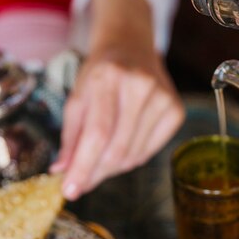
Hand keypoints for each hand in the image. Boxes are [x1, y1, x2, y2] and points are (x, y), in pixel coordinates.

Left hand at [50, 0, 184, 199]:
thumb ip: (70, 136)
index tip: (70, 191)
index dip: (83, 167)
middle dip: (95, 173)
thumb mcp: (77, 96)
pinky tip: (122, 146)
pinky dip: (132, 158)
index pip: (98, 134)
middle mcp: (140, 86)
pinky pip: (150, 151)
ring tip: (99, 159)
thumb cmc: (100, 74)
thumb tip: (62, 172)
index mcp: (109, 78)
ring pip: (134, 155)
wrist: (131, 47)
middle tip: (80, 183)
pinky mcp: (176, 110)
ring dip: (112, 167)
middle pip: (117, 149)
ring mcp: (163, 97)